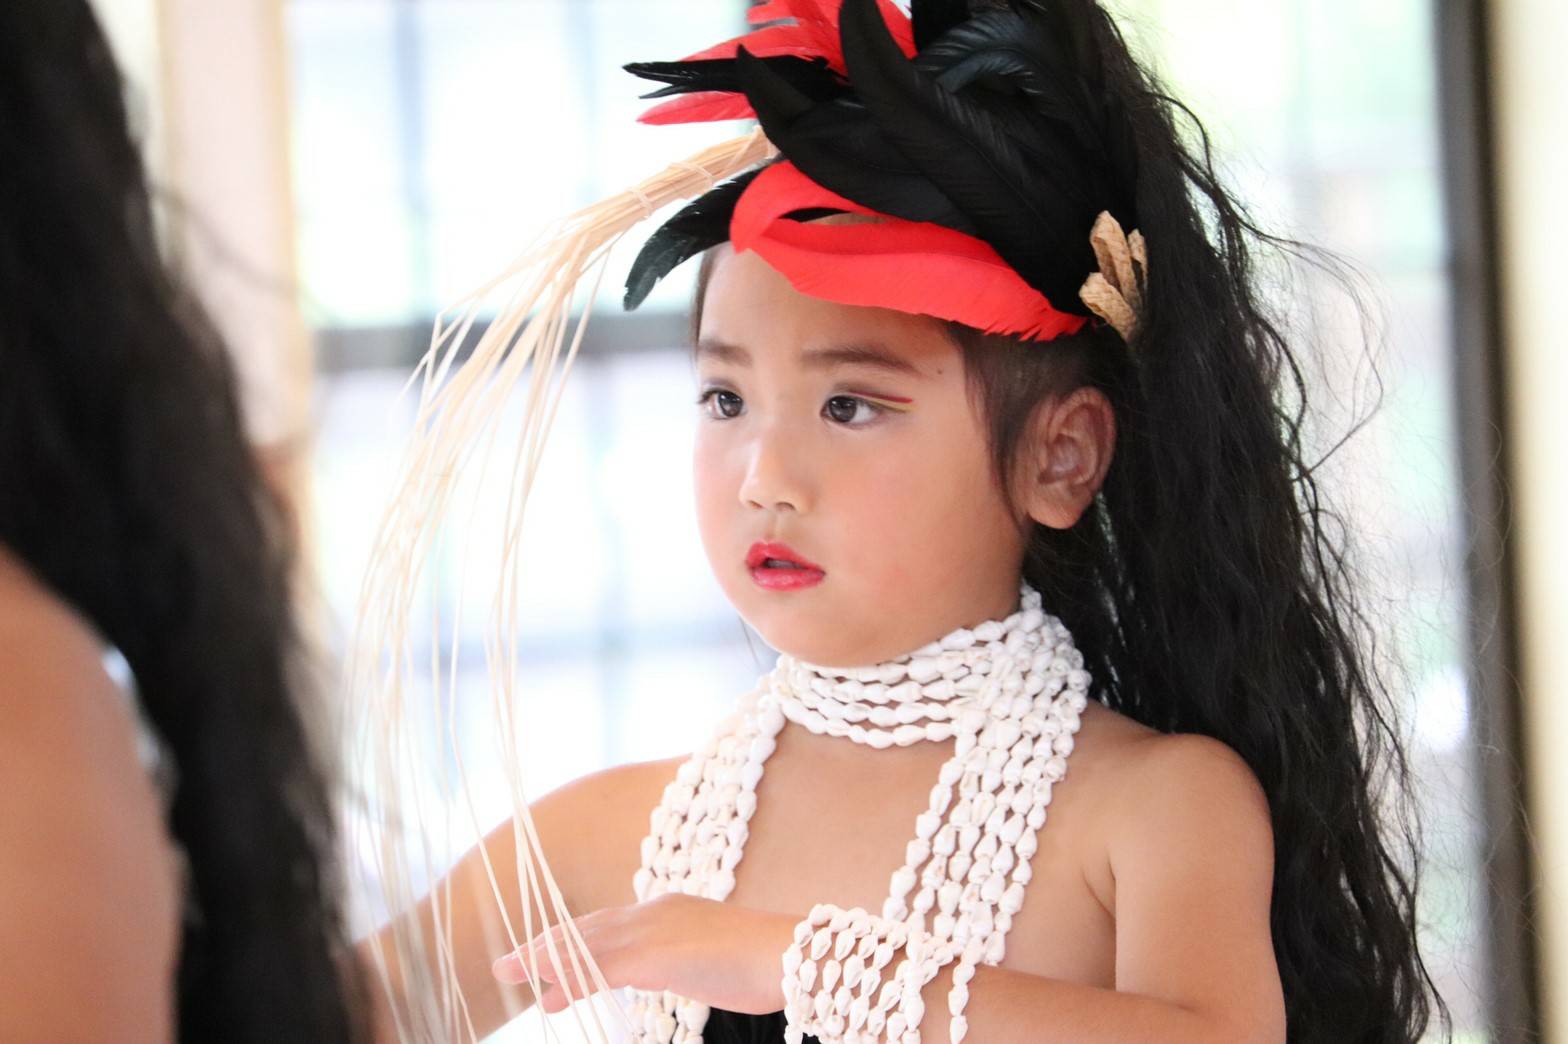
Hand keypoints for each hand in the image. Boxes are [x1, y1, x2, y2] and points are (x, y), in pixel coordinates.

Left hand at [491, 892, 797, 1016]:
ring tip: (511, 973)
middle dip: (545, 945)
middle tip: (508, 962)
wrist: (790, 954)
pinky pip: (598, 967)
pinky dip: (569, 977)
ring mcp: (652, 931)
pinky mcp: (653, 955)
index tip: (544, 954)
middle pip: (586, 928)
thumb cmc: (762, 962)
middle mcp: (654, 911)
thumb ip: (679, 961)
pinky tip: (548, 992)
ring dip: (544, 960)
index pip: (606, 924)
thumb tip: (664, 970)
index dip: (571, 940)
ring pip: (584, 945)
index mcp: (668, 909)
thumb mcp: (710, 959)